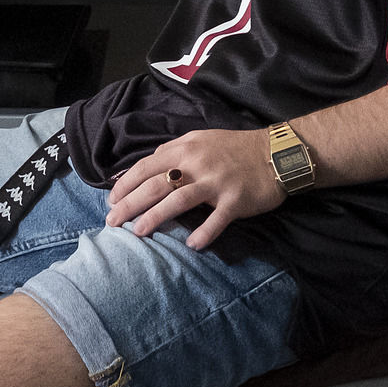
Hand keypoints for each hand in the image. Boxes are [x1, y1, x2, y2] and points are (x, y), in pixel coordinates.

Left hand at [106, 127, 283, 250]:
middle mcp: (197, 163)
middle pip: (155, 185)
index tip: (111, 200)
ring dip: (155, 217)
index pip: (146, 166)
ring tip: (138, 233)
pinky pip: (216, 220)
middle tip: (112, 221)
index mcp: (185, 148)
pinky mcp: (235, 200)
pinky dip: (203, 233)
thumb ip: (174, 153)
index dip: (125, 184)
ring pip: (178, 200)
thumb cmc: (234, 148)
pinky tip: (191, 245)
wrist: (276, 153)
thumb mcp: (200, 140)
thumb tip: (145, 169)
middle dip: (129, 204)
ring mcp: (216, 182)